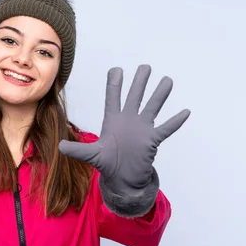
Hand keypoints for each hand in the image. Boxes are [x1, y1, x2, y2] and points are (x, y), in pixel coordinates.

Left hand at [59, 65, 189, 190]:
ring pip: (152, 108)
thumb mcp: (91, 156)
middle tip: (145, 67)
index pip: (113, 99)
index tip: (117, 69)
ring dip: (159, 95)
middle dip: (139, 82)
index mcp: (113, 121)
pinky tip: (185, 112)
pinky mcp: (152, 141)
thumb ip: (77, 149)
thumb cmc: (107, 164)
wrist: (123, 179)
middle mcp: (128, 121)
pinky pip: (165, 129)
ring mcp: (141, 130)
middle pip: (134, 97)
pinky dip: (175, 121)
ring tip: (167, 80)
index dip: (114, 84)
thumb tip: (60, 147)